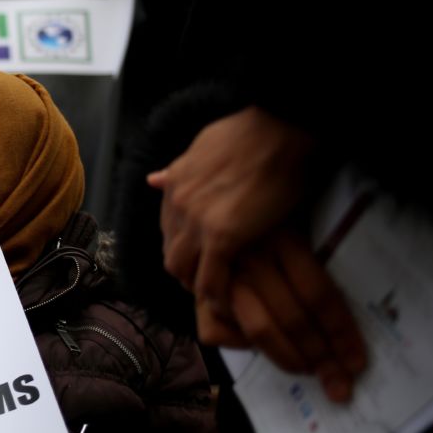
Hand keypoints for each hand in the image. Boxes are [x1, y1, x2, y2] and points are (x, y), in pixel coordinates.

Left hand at [147, 106, 316, 307]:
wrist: (279, 128)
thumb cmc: (252, 132)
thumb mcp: (202, 147)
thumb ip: (178, 170)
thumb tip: (154, 179)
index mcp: (174, 184)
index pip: (167, 229)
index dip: (183, 247)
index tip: (200, 259)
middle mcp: (177, 205)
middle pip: (170, 253)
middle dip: (187, 271)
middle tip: (212, 282)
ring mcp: (196, 222)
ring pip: (182, 270)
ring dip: (198, 285)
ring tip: (221, 294)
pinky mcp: (222, 237)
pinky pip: (211, 280)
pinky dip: (217, 296)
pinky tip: (232, 303)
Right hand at [204, 233, 367, 402]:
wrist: (210, 202)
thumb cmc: (266, 218)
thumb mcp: (298, 222)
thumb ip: (317, 262)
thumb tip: (345, 323)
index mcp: (281, 235)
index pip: (319, 295)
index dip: (341, 334)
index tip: (356, 364)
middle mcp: (248, 255)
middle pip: (293, 318)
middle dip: (321, 357)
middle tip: (338, 381)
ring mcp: (218, 274)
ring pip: (258, 330)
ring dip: (288, 357)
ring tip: (307, 369)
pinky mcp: (195, 291)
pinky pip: (219, 332)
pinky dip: (240, 344)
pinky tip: (255, 342)